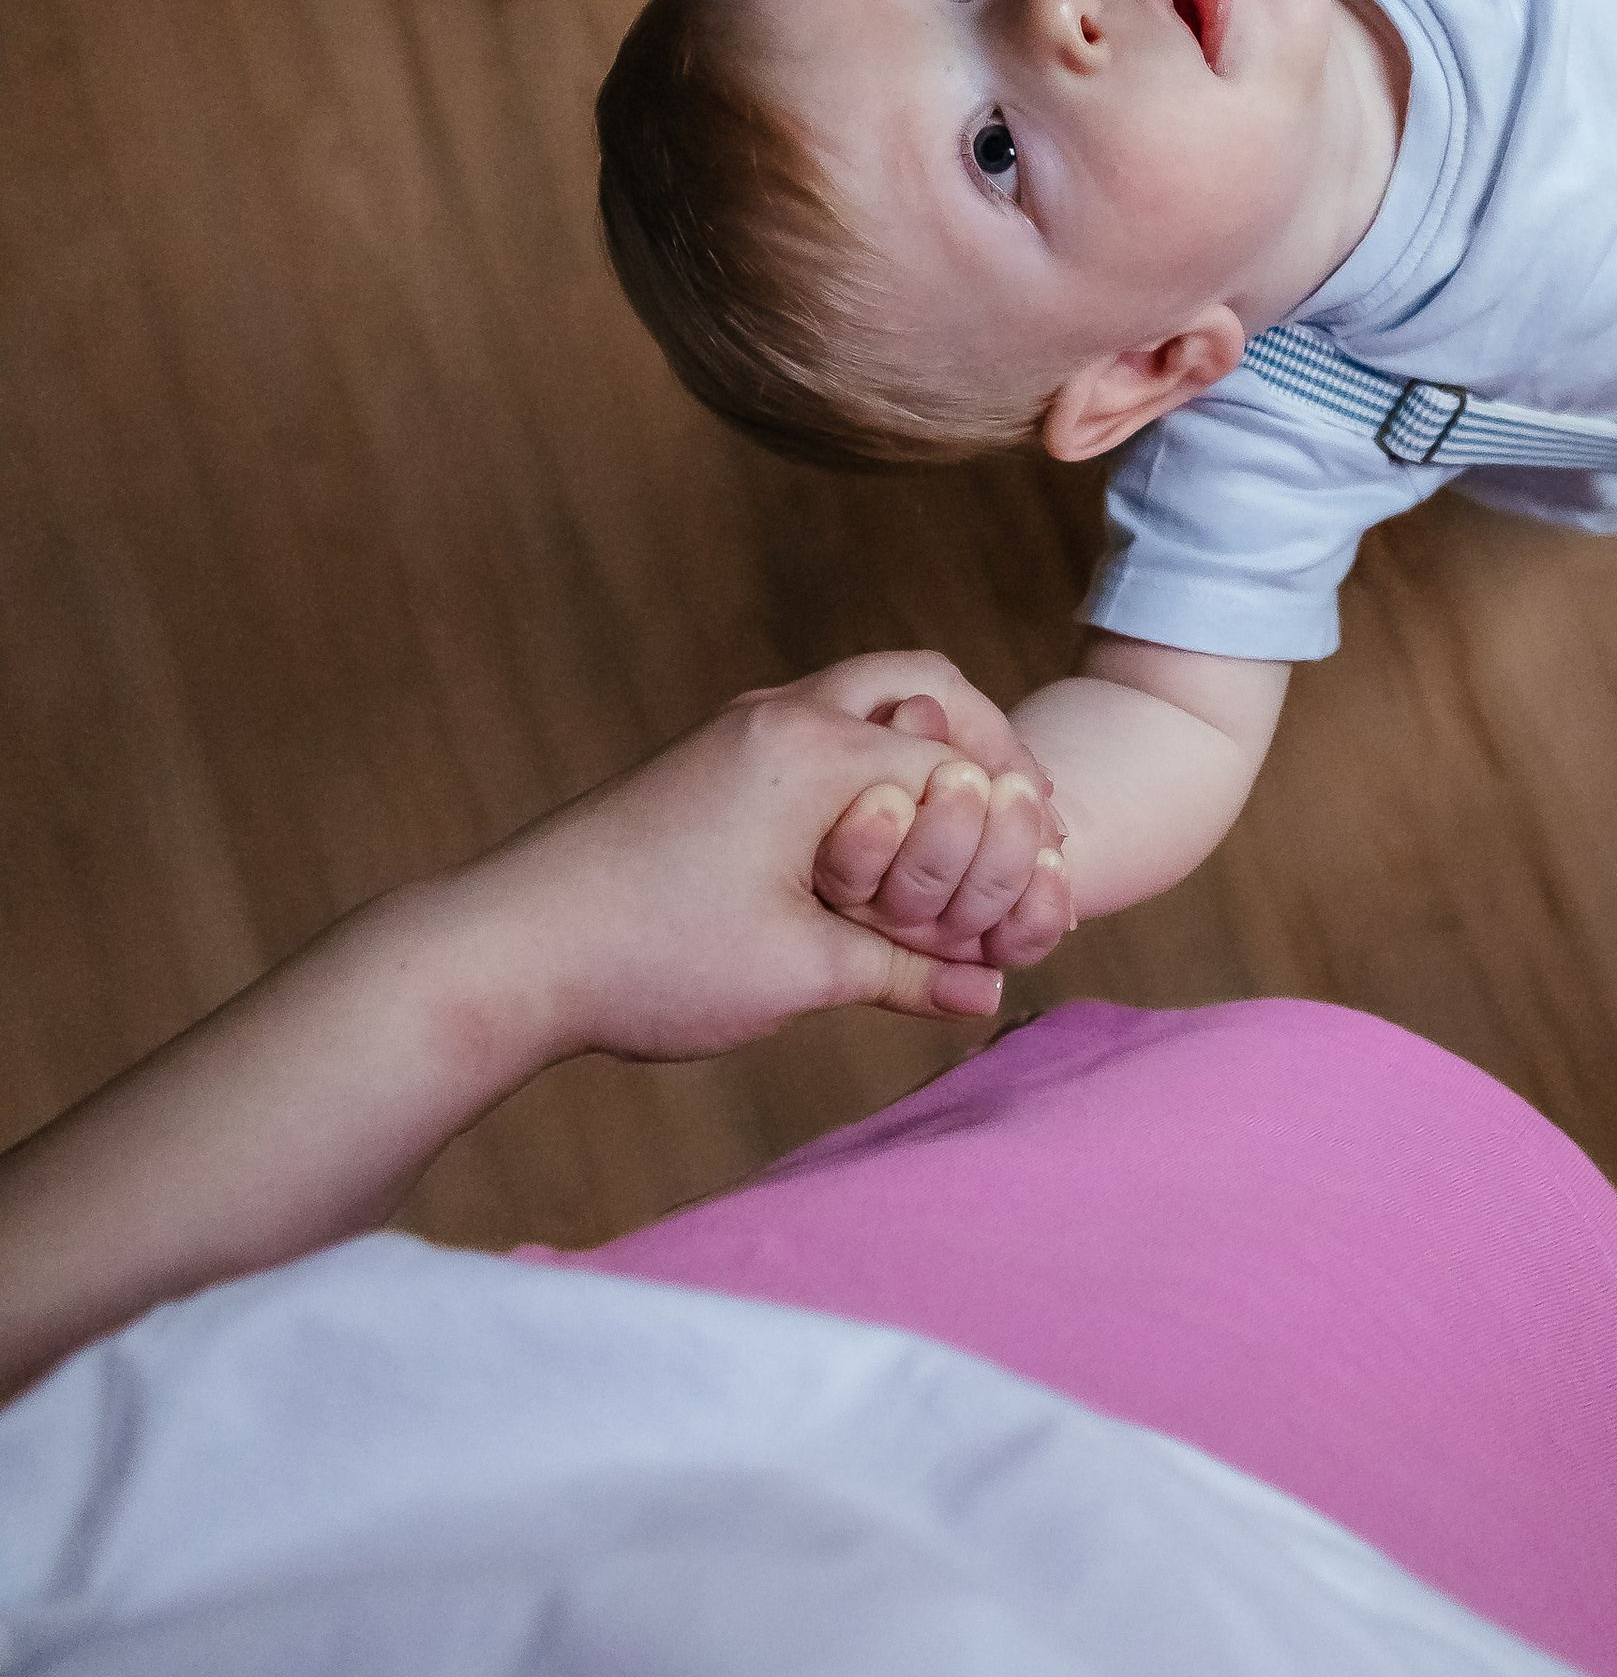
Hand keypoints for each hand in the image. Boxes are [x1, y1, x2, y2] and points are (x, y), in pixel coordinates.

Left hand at [447, 651, 1071, 1043]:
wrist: (505, 948)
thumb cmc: (650, 955)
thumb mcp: (799, 974)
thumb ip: (904, 972)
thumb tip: (982, 994)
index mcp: (815, 751)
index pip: (961, 758)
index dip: (1017, 815)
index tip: (1051, 867)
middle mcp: (782, 717)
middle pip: (925, 682)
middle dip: (986, 746)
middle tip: (1024, 814)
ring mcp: (740, 732)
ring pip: (869, 701)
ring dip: (926, 753)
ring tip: (961, 833)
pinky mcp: (709, 761)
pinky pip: (821, 734)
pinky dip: (870, 770)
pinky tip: (880, 846)